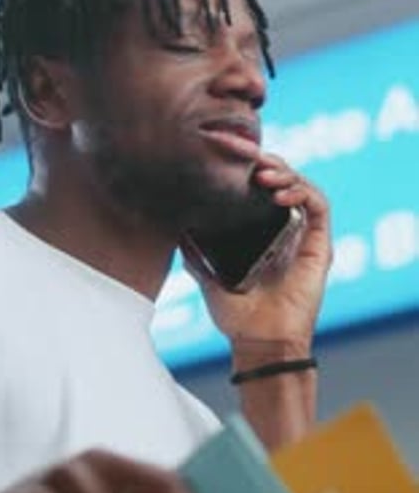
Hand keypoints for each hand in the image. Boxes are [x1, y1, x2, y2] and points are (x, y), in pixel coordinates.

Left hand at [188, 154, 331, 358]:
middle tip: (244, 154)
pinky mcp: (320, 246)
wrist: (258, 343)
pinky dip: (302, 192)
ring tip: (263, 175)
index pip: (257, 184)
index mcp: (259, 229)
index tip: (224, 149)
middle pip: (281, 177)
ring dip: (284, 172)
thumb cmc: (235, 315)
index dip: (246, 162)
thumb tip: (173, 225)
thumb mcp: (206, 273)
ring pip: (302, 185)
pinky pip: (319, 207)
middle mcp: (283, 227)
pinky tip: (279, 194)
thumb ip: (194, 249)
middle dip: (264, 159)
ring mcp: (303, 235)